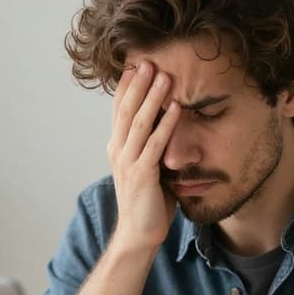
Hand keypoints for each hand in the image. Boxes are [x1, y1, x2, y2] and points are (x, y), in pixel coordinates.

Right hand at [107, 60, 181, 251]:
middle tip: (148, 60)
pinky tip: (176, 108)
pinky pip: (154, 144)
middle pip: (125, 110)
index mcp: (117, 147)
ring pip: (138, 122)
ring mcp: (127, 163)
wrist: (138, 234)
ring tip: (164, 76)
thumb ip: (152, 146)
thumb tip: (168, 124)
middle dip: (138, 84)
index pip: (119, 109)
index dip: (127, 86)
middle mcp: (118, 151)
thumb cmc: (148, 201)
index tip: (137, 63)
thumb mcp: (148, 167)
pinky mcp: (142, 176)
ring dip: (152, 97)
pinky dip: (166, 124)